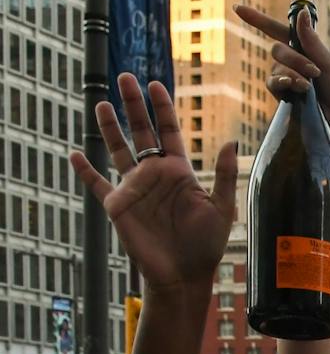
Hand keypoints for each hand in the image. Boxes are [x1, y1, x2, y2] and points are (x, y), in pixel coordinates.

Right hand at [71, 76, 236, 294]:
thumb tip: (231, 142)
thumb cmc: (206, 245)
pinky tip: (75, 154)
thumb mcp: (222, 208)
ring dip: (110, 127)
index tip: (156, 86)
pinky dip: (85, 170)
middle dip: (134, 106)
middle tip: (126, 78)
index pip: (169, 133)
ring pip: (118, 150)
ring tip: (102, 102)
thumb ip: (225, 175)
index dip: (162, 109)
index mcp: (180, 172)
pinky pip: (97, 184)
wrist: (184, 274)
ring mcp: (135, 189)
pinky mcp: (118, 205)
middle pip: (141, 132)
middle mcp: (155, 175)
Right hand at [237, 3, 329, 157]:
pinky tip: (297, 89)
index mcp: (308, 55)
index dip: (259, 20)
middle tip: (314, 73)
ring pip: (276, 67)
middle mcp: (294, 67)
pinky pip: (273, 83)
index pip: (281, 32)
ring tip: (309, 88)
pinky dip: (283, 82)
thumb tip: (301, 13)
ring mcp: (286, 82)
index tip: (238, 8)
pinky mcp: (281, 98)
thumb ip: (313, 44)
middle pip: (278, 49)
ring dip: (293, 73)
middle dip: (295, 58)